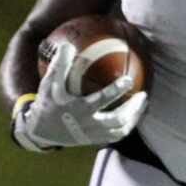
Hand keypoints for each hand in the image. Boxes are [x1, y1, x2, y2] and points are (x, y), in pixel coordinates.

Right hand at [14, 41, 148, 150]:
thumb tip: (68, 44)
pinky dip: (127, 126)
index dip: (115, 91)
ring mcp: (93, 135)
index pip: (100, 101)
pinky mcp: (95, 141)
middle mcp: (87, 124)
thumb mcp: (49, 84)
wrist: (42, 131)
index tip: (128, 79)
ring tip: (143, 104)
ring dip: (134, 118)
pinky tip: (134, 115)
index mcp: (78, 109)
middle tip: (143, 95)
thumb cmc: (48, 102)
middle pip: (117, 120)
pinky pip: (116, 136)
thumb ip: (59, 65)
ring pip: (120, 130)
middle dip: (133, 109)